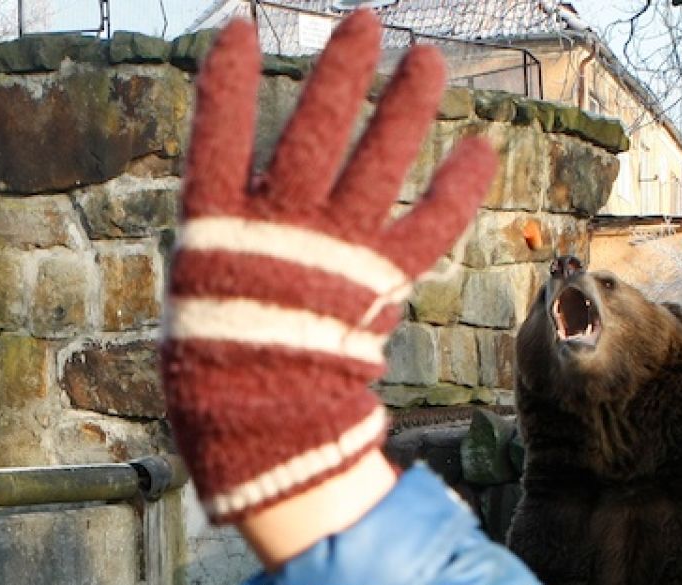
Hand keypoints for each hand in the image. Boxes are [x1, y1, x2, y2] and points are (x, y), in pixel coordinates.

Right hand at [160, 11, 493, 561]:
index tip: (240, 28)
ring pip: (374, 161)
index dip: (228, 86)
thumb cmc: (216, 374)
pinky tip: (483, 152)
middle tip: (365, 20)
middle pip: (313, 132)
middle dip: (340, 73)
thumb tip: (234, 212)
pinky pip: (426, 229)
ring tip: (427, 59)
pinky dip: (456, 191)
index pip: (217, 140)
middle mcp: (279, 230)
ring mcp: (333, 254)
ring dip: (403, 106)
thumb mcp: (198, 304)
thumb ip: (221, 248)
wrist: (263, 444)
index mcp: (216, 233)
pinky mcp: (377, 286)